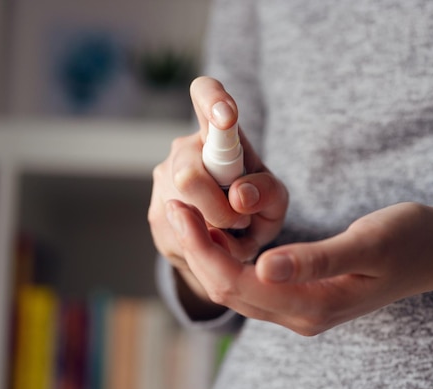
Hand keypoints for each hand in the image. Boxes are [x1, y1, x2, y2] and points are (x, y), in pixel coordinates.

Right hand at [148, 77, 287, 303]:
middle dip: (219, 210)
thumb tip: (239, 195)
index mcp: (220, 134)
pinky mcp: (157, 212)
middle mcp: (185, 150)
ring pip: (184, 213)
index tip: (227, 115)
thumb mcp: (276, 200)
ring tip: (229, 231)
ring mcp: (164, 180)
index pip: (206, 97)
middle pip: (188, 176)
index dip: (213, 100)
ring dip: (215, 231)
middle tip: (240, 221)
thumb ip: (268, 193)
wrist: (231, 237)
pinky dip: (205, 246)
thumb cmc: (257, 206)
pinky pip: (180, 236)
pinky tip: (214, 239)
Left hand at [164, 200, 432, 334]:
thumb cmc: (409, 239)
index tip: (179, 209)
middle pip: (230, 290)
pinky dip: (230, 258)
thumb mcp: (368, 243)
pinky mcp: (306, 294)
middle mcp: (302, 314)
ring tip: (188, 214)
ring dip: (209, 254)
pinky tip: (222, 231)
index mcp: (314, 305)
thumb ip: (316, 259)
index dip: (202, 249)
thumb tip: (263, 267)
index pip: (239, 284)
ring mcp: (303, 308)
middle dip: (196, 250)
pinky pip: (254, 282)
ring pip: (238, 288)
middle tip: (173, 205)